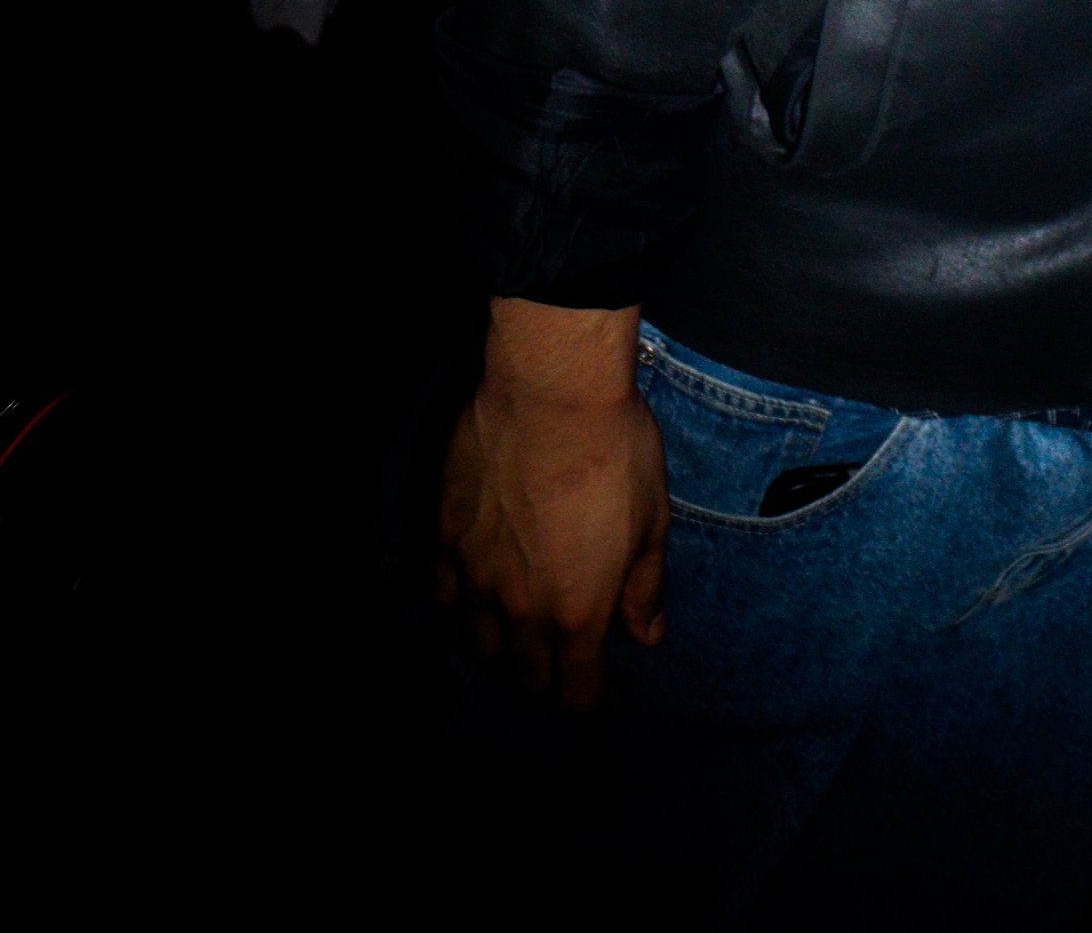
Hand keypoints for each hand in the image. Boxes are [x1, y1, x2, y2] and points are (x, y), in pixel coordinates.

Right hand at [434, 300, 668, 711]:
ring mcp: (476, 575)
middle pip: (524, 675)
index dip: (589, 699)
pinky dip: (455, 604)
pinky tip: (470, 592)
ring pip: (476, 643)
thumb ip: (643, 588)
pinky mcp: (445, 538)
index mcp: (578, 611)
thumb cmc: (616, 452)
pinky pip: (440, 594)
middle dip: (544, 676)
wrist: (554, 392)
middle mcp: (520, 608)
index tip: (595, 690)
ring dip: (498, 646)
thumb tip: (647, 638)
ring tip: (513, 629)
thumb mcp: (651, 521)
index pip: (576, 692)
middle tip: (558, 656)